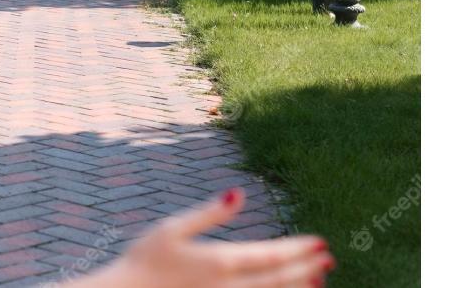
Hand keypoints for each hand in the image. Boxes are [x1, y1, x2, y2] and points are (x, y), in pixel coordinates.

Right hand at [69, 188, 333, 287]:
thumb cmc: (143, 259)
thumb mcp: (172, 228)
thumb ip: (209, 213)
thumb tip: (238, 192)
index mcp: (219, 260)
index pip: (270, 255)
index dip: (298, 248)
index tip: (320, 242)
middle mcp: (228, 285)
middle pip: (277, 278)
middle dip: (306, 268)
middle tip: (328, 260)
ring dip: (296, 287)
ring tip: (317, 280)